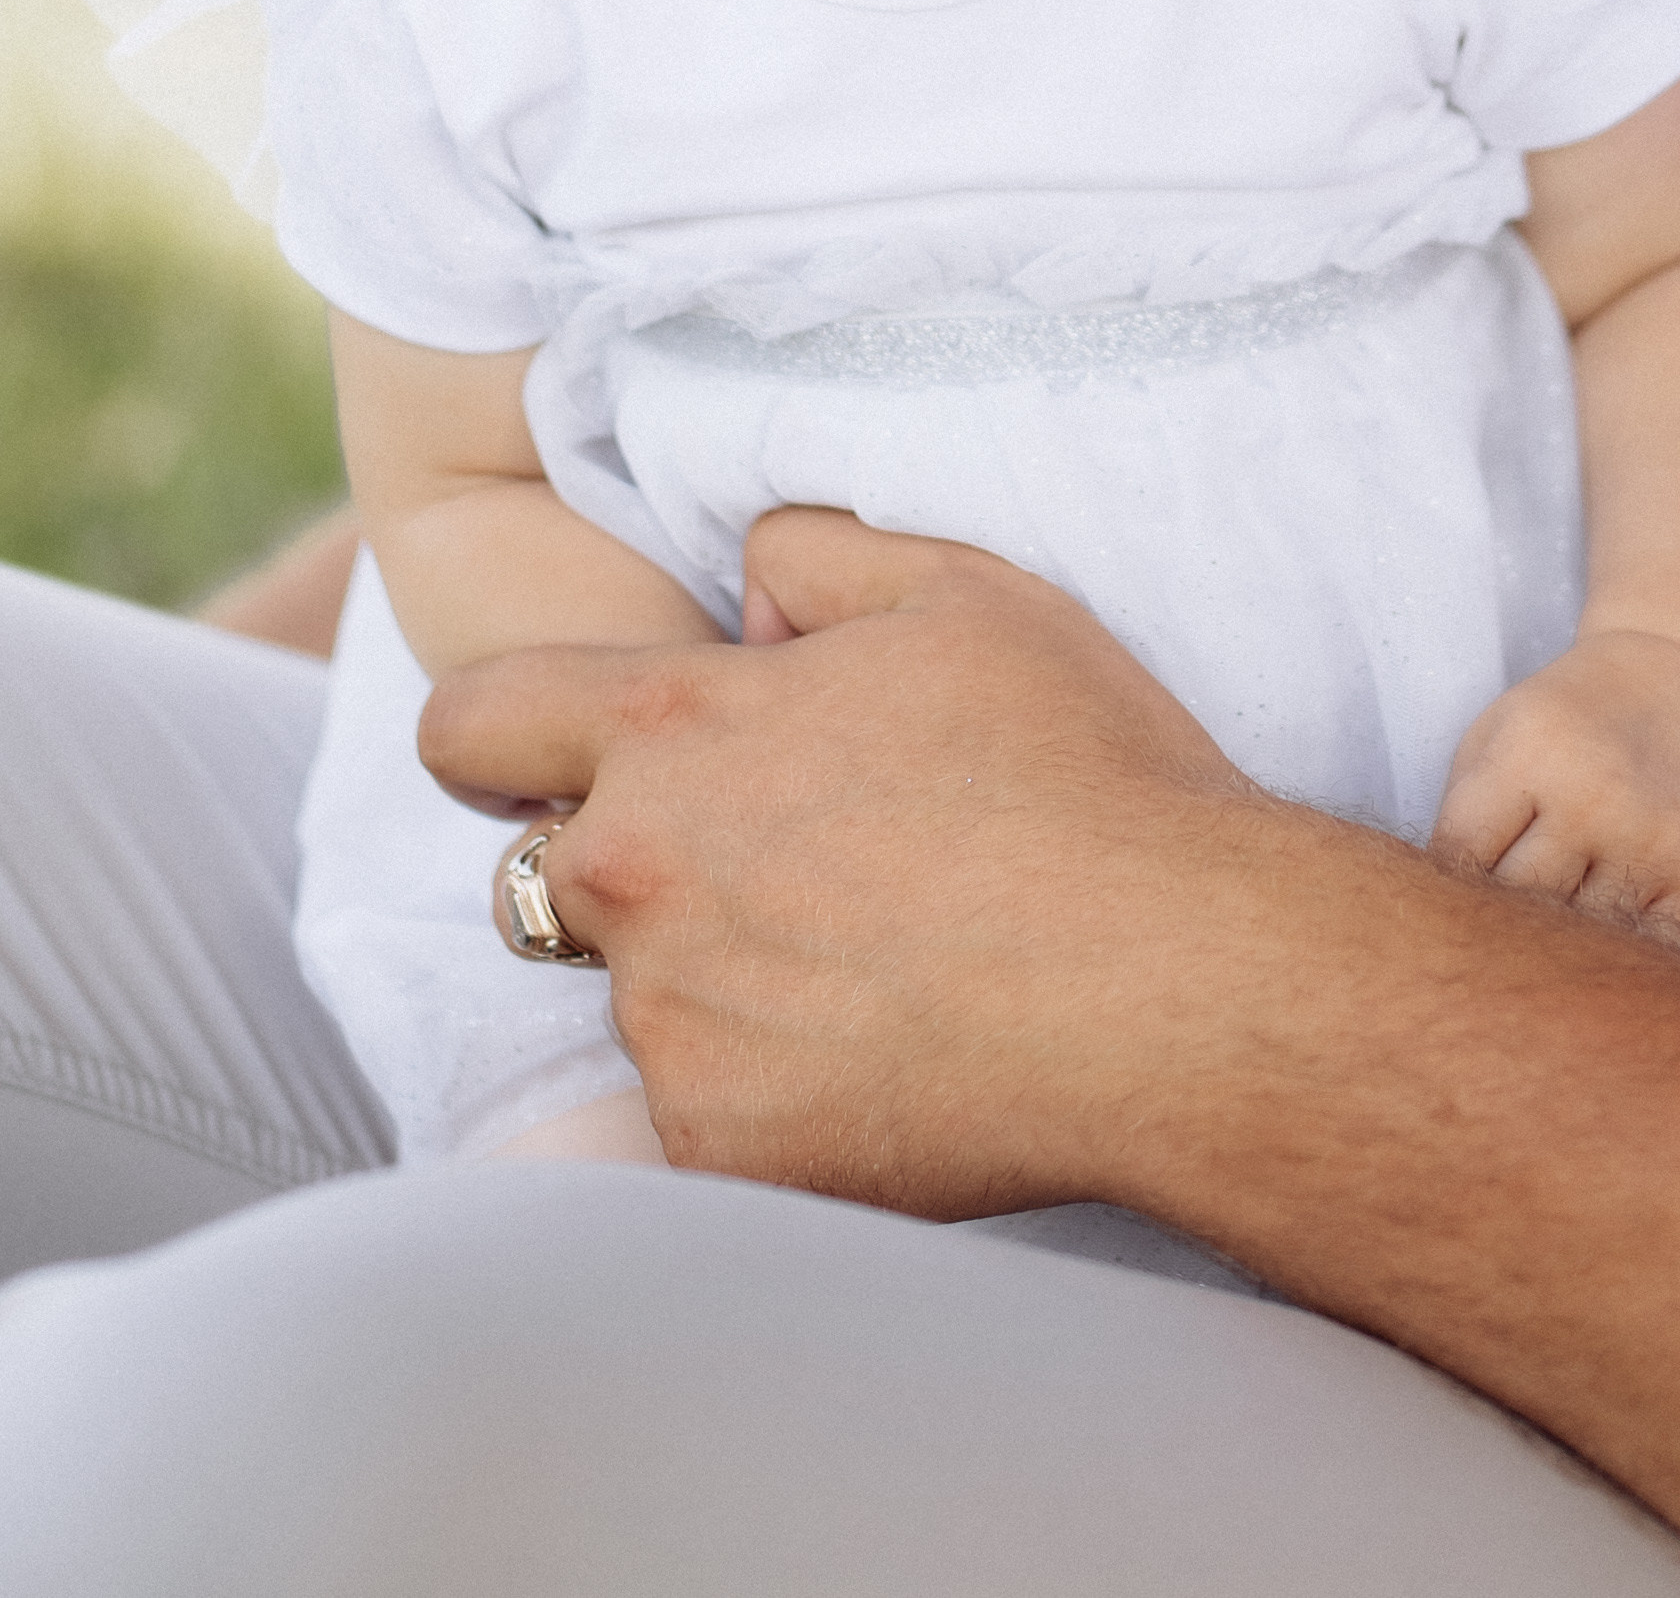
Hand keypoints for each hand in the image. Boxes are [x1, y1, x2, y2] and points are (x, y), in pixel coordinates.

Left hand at [419, 509, 1270, 1213]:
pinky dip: (774, 1089)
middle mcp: (641, 880)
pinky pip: (705, 1111)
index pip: (471, 724)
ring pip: (640, 999)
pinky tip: (892, 1056)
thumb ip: (813, 558)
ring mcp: (672, 1027)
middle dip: (629, 864)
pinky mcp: (721, 1149)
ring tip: (873, 967)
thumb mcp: (964, 590)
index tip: (534, 761)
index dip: (491, 736)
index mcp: (675, 732)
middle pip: (541, 876)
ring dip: (713, 980)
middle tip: (778, 870)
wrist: (1177, 985)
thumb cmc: (1081, 770)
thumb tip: (743, 604)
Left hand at [1428, 630, 1679, 942]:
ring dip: (1560, 946)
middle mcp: (1595, 796)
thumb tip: (1441, 915)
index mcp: (1533, 750)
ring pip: (1581, 940)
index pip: (1461, 857)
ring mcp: (1654, 840)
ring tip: (1551, 930)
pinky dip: (1620, 958)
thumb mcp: (1500, 731)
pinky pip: (1646, 954)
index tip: (1446, 908)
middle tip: (1493, 933)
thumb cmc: (1573, 715)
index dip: (1445, 892)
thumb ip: (1464, 813)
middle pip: (1519, 905)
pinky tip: (1606, 938)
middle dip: (1499, 923)